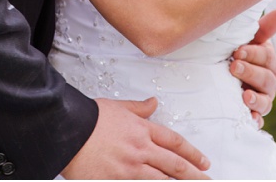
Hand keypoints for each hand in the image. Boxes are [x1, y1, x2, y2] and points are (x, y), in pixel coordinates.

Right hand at [62, 98, 209, 178]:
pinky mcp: (116, 181)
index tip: (204, 162)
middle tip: (208, 181)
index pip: (175, 143)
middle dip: (195, 175)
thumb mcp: (118, 107)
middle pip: (175, 165)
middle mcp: (140, 150)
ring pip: (162, 181)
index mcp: (142, 130)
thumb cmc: (89, 118)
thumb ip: (138, 108)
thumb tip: (153, 103)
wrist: (67, 130)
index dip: (192, 153)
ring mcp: (130, 168)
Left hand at [232, 8, 275, 126]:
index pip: (267, 58)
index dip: (254, 54)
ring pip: (264, 101)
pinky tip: (250, 119)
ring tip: (244, 96)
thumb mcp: (246, 39)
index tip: (237, 50)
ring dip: (255, 99)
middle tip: (233, 67)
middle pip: (266, 79)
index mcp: (268, 61)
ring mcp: (262, 98)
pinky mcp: (253, 114)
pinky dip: (254, 120)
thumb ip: (263, 28)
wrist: (219, 71)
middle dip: (250, 73)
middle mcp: (269, 81)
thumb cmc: (236, 52)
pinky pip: (257, 120)